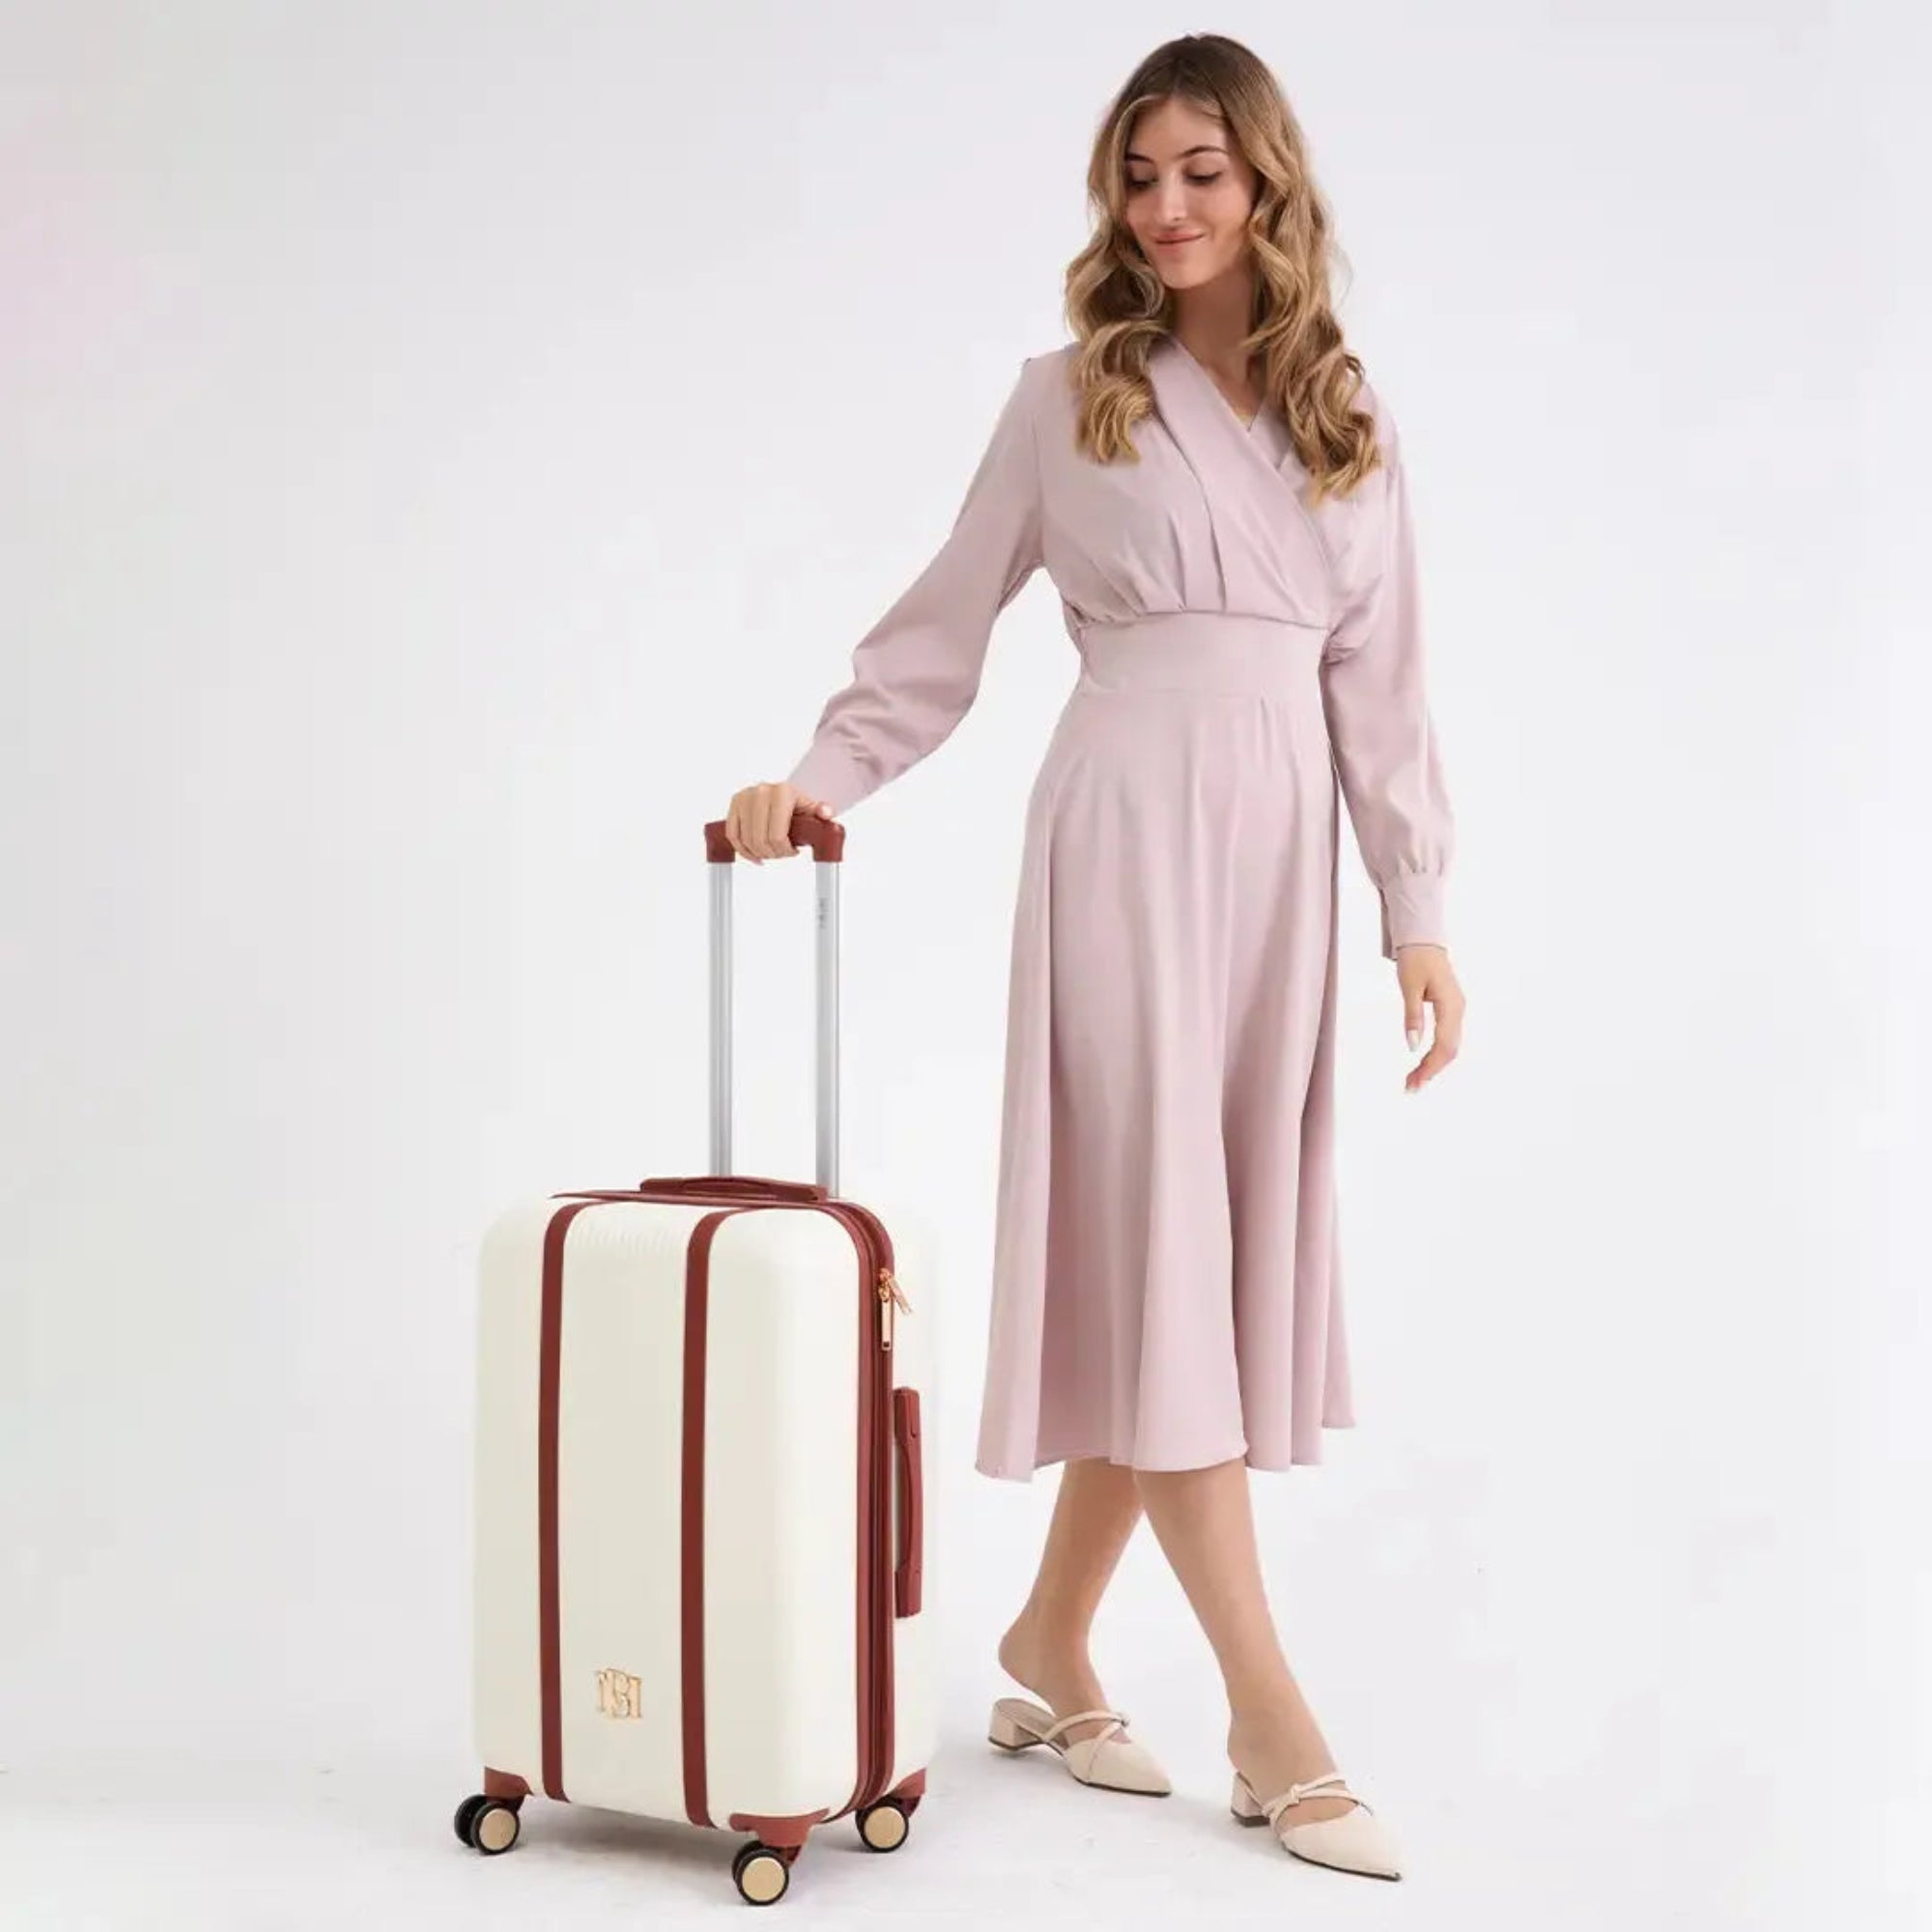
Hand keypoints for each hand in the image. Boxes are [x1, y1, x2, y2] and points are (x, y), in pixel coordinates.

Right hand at [723, 781, 835, 863]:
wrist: (787, 794)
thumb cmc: (799, 804)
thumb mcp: (814, 808)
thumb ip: (823, 811)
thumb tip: (825, 812)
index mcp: (782, 792)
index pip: (776, 835)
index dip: (784, 850)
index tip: (793, 851)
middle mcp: (761, 792)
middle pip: (760, 840)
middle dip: (772, 853)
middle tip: (781, 854)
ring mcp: (745, 797)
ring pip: (746, 839)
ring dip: (759, 853)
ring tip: (771, 853)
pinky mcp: (735, 803)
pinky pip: (732, 834)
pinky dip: (742, 849)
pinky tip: (754, 855)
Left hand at [1394, 943, 1462, 1091]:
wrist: (1424, 939)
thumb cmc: (1416, 959)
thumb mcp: (1409, 987)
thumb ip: (1413, 1016)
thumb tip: (1413, 1047)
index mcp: (1451, 1006)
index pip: (1444, 1046)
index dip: (1430, 1068)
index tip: (1414, 1083)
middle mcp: (1459, 1010)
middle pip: (1449, 1051)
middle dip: (1431, 1071)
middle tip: (1410, 1088)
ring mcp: (1456, 1010)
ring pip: (1450, 1046)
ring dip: (1433, 1065)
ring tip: (1413, 1080)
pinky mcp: (1451, 1009)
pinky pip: (1448, 1037)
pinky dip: (1436, 1053)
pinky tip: (1424, 1063)